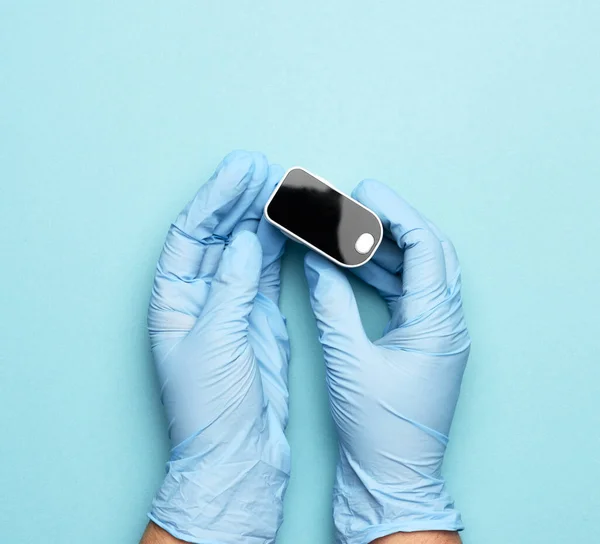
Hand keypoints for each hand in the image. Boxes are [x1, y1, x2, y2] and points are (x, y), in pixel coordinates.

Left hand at [147, 151, 289, 542]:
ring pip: (248, 248)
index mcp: (174, 299)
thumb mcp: (216, 343)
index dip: (214, 199)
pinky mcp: (261, 314)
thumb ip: (233, 288)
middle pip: (220, 234)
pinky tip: (290, 223)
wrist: (239, 450)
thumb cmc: (212, 407)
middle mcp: (201, 295)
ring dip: (263, 217)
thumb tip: (246, 240)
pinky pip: (270, 270)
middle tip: (265, 167)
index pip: (191, 234)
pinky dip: (281, 246)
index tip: (240, 170)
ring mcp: (233, 303)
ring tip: (282, 185)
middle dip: (240, 199)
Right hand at [304, 179, 469, 543]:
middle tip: (357, 205)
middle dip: (393, 223)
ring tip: (349, 231)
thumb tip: (316, 260)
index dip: (395, 213)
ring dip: (386, 249)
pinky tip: (354, 266)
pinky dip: (382, 275)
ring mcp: (436, 332)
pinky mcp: (422, 342)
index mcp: (437, 323)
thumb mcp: (348, 361)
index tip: (363, 193)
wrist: (392, 477)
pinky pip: (407, 294)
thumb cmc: (377, 429)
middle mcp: (445, 322)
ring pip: (418, 272)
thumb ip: (331, 303)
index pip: (426, 246)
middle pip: (428, 252)